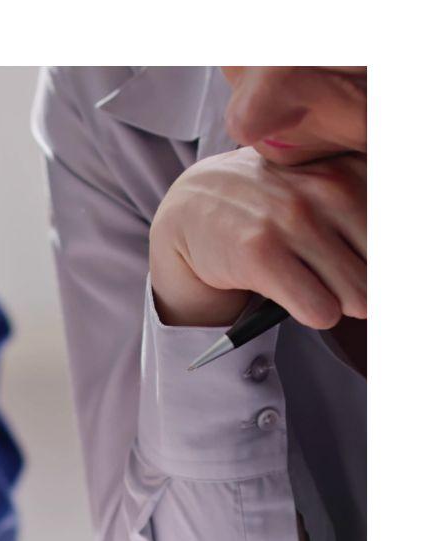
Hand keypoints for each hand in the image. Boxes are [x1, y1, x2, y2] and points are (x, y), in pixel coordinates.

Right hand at [149, 147, 365, 329]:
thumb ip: (367, 216)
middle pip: (383, 270)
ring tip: (315, 284)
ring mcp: (293, 220)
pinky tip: (295, 296)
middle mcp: (329, 188)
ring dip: (340, 303)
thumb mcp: (326, 189)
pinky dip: (313, 314)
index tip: (366, 269)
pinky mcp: (261, 253)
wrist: (196, 206)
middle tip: (341, 283)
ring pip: (357, 295)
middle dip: (367, 286)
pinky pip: (319, 310)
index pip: (399, 233)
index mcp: (354, 171)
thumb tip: (385, 281)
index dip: (384, 264)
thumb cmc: (272, 205)